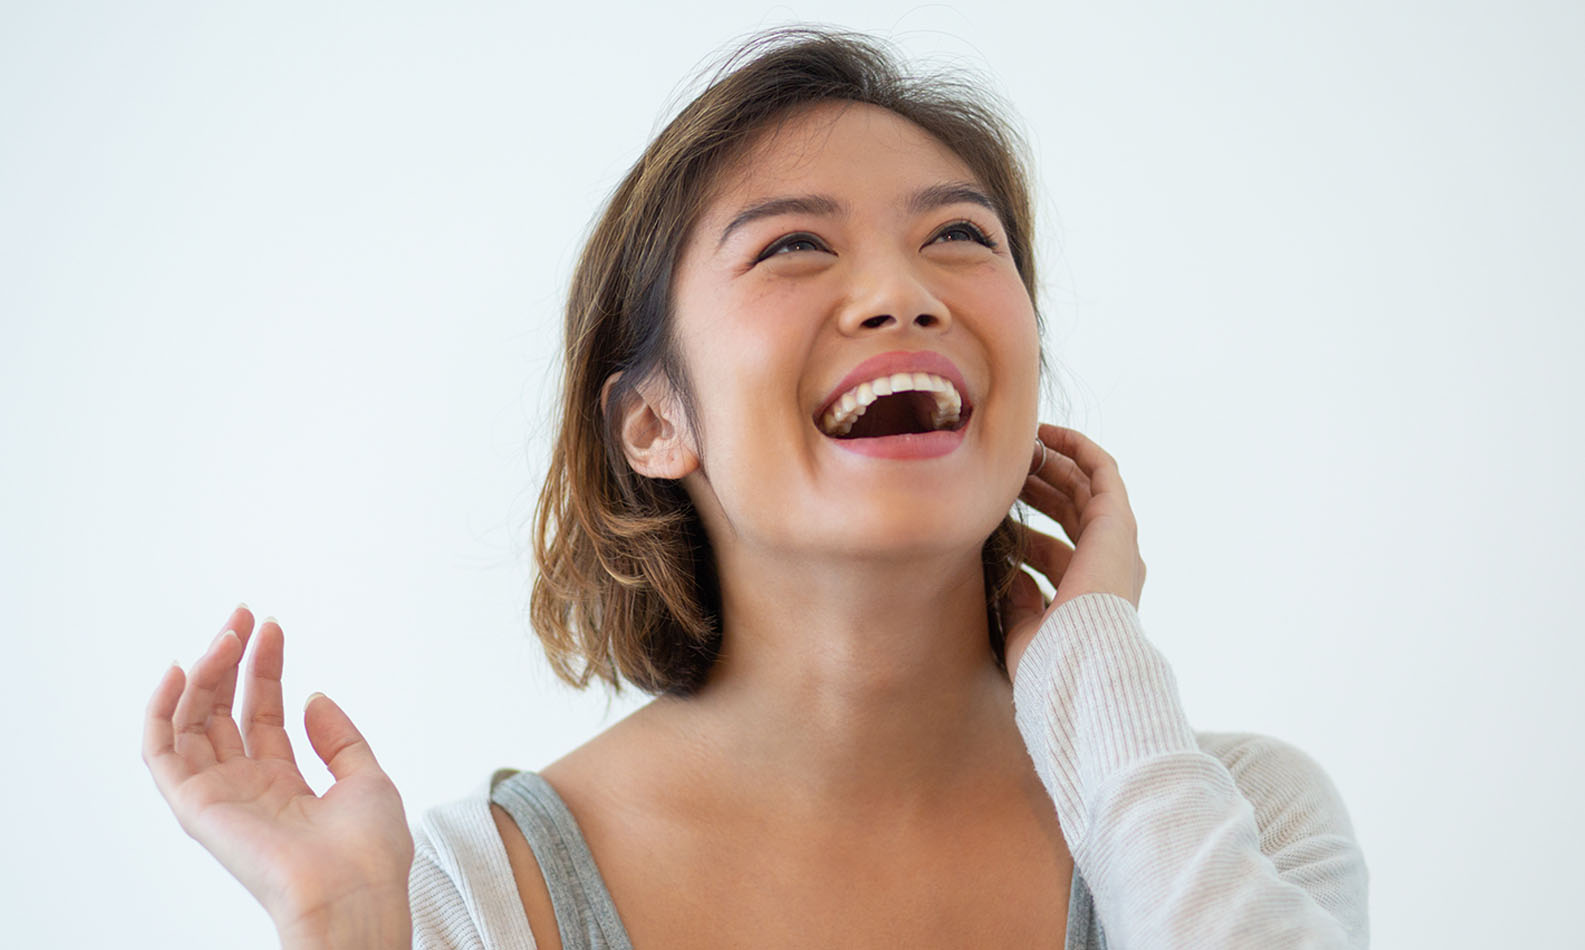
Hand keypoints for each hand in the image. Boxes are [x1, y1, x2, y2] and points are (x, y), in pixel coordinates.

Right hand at [142, 606, 413, 946]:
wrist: (353, 893)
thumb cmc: (369, 852)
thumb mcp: (368, 778)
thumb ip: (338, 737)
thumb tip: (311, 696)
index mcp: (285, 784)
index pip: (264, 714)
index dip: (266, 668)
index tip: (272, 626)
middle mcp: (247, 788)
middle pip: (224, 711)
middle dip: (231, 659)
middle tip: (243, 615)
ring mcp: (219, 795)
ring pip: (192, 722)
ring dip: (203, 674)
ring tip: (227, 635)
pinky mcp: (195, 806)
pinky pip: (159, 751)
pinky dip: (161, 709)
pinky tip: (179, 671)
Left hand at [1000, 425, 1146, 681]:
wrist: (1078, 664)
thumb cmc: (1048, 662)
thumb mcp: (1023, 627)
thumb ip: (1019, 598)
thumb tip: (1008, 571)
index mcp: (1087, 594)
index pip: (1054, 549)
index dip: (1023, 526)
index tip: (989, 510)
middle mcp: (1109, 565)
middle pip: (1070, 512)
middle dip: (1037, 487)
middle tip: (1003, 469)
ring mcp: (1116, 542)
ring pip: (1084, 486)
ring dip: (1052, 463)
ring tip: (1019, 445)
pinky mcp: (1118, 522)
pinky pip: (1102, 470)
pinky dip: (1076, 448)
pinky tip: (1045, 434)